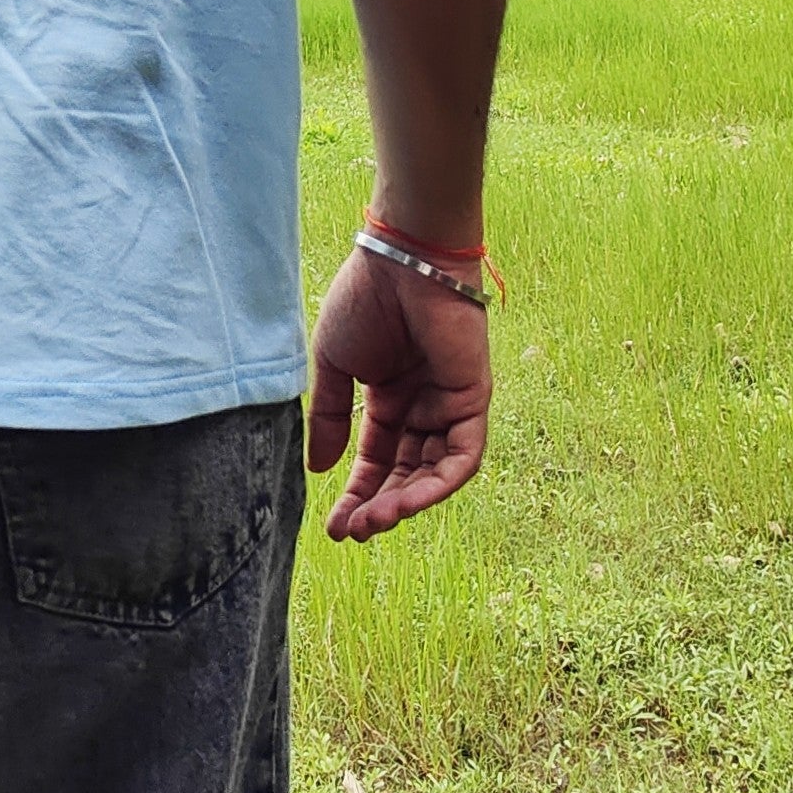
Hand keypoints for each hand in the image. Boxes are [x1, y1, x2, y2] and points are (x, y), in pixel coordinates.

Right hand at [306, 246, 491, 539]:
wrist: (400, 260)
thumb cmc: (364, 299)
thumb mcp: (334, 365)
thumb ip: (332, 417)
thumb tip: (320, 469)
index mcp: (389, 395)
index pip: (376, 458)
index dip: (357, 492)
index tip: (334, 526)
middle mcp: (422, 405)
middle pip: (405, 472)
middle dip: (378, 505)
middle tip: (352, 531)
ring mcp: (449, 403)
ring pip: (434, 472)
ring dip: (405, 502)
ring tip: (373, 520)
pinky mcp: (473, 399)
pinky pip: (462, 456)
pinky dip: (439, 483)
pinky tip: (407, 501)